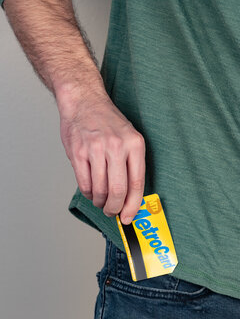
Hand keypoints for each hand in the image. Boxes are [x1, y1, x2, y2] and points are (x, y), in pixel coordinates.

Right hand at [58, 89, 145, 224]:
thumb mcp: (129, 137)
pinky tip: (92, 192)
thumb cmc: (107, 121)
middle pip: (118, 190)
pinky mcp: (78, 153)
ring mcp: (96, 149)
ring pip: (100, 190)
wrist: (84, 101)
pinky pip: (84, 183)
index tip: (129, 217)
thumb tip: (131, 196)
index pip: (137, 183)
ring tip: (101, 201)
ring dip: (100, 202)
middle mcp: (116, 146)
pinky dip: (89, 194)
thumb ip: (131, 165)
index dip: (133, 205)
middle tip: (112, 212)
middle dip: (115, 208)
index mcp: (134, 144)